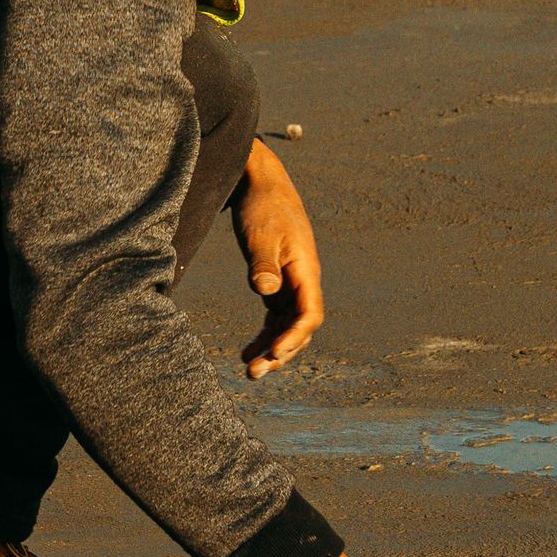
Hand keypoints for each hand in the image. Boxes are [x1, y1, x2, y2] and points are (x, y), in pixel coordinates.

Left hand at [231, 139, 323, 379]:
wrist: (261, 184)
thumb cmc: (263, 207)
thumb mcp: (260, 234)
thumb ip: (263, 264)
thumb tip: (266, 291)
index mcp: (307, 271)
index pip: (310, 314)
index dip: (294, 337)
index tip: (274, 351)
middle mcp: (304, 282)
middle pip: (300, 329)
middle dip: (280, 353)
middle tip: (254, 372)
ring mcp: (292, 285)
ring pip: (287, 328)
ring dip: (271, 350)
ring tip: (248, 370)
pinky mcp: (278, 284)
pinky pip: (275, 319)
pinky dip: (264, 337)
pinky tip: (246, 352)